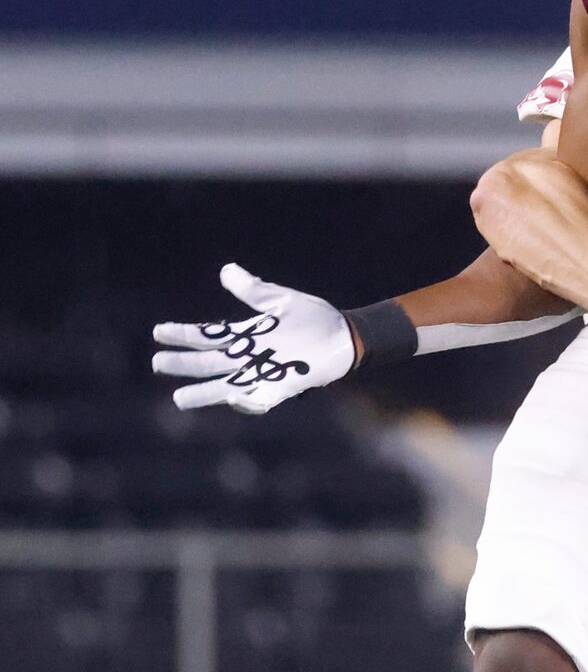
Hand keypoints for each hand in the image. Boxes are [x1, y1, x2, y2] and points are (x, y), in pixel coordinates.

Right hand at [152, 263, 354, 414]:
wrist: (346, 336)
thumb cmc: (315, 317)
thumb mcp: (281, 300)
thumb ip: (254, 290)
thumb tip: (227, 270)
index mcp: (248, 335)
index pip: (209, 335)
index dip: (184, 334)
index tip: (158, 331)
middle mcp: (251, 357)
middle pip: (210, 363)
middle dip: (184, 364)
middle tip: (158, 363)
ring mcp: (266, 374)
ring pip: (227, 386)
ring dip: (205, 394)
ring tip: (179, 399)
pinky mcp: (284, 388)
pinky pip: (262, 399)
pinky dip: (248, 401)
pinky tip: (233, 398)